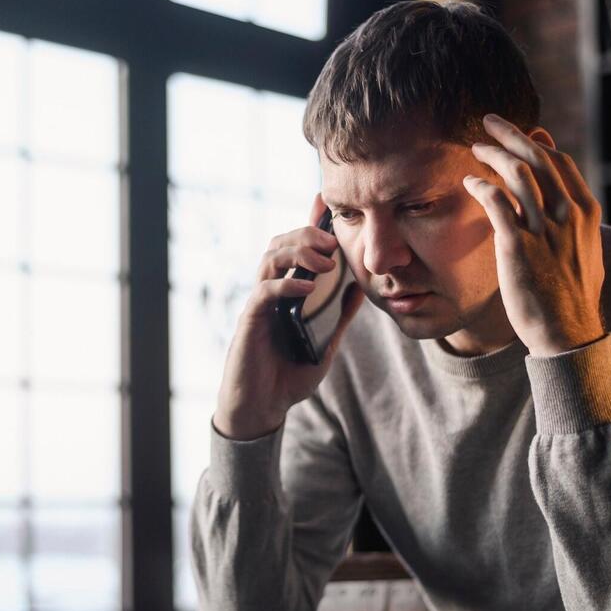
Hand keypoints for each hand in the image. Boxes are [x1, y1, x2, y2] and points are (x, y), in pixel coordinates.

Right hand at [213, 193, 365, 440]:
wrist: (262, 408)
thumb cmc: (287, 377)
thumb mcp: (325, 344)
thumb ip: (339, 317)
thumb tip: (360, 289)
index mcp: (288, 293)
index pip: (296, 249)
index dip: (308, 223)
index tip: (323, 202)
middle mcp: (270, 292)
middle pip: (280, 244)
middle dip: (305, 234)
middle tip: (331, 241)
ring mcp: (258, 305)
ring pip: (269, 260)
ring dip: (297, 253)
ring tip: (324, 261)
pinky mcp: (250, 322)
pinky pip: (264, 292)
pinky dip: (286, 284)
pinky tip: (308, 286)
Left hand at [462, 113, 605, 356]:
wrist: (567, 332)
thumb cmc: (570, 293)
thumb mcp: (582, 249)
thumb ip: (571, 219)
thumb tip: (558, 197)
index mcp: (584, 212)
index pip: (558, 161)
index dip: (533, 142)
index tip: (515, 134)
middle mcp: (567, 214)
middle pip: (537, 158)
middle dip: (511, 134)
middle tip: (488, 121)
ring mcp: (543, 229)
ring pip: (517, 173)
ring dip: (492, 154)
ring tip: (474, 148)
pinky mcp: (518, 246)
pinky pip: (495, 202)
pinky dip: (480, 185)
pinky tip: (467, 182)